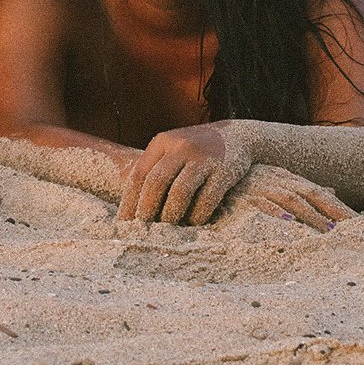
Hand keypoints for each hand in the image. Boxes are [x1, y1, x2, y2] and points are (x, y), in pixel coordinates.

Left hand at [116, 123, 251, 224]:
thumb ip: (155, 168)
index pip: (139, 174)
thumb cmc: (198, 150)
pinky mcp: (224, 171)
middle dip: (147, 209)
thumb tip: (133, 206)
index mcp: (163, 142)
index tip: (123, 222)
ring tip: (167, 229)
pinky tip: (193, 223)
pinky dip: (197, 215)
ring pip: (180, 191)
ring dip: (171, 214)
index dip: (130, 200)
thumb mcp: (173, 149)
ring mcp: (204, 158)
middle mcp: (181, 147)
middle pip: (156, 182)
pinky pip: (207, 199)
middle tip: (142, 229)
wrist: (239, 135)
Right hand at [222, 164, 356, 231]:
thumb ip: (304, 189)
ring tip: (329, 233)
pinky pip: (263, 208)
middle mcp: (278, 182)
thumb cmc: (247, 183)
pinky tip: (289, 225)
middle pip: (311, 195)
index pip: (319, 193)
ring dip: (311, 218)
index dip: (340, 207)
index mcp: (288, 179)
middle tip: (354, 229)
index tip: (360, 223)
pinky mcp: (244, 200)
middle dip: (333, 211)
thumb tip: (333, 190)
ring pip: (291, 202)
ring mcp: (261, 189)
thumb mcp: (278, 181)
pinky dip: (276, 215)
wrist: (212, 173)